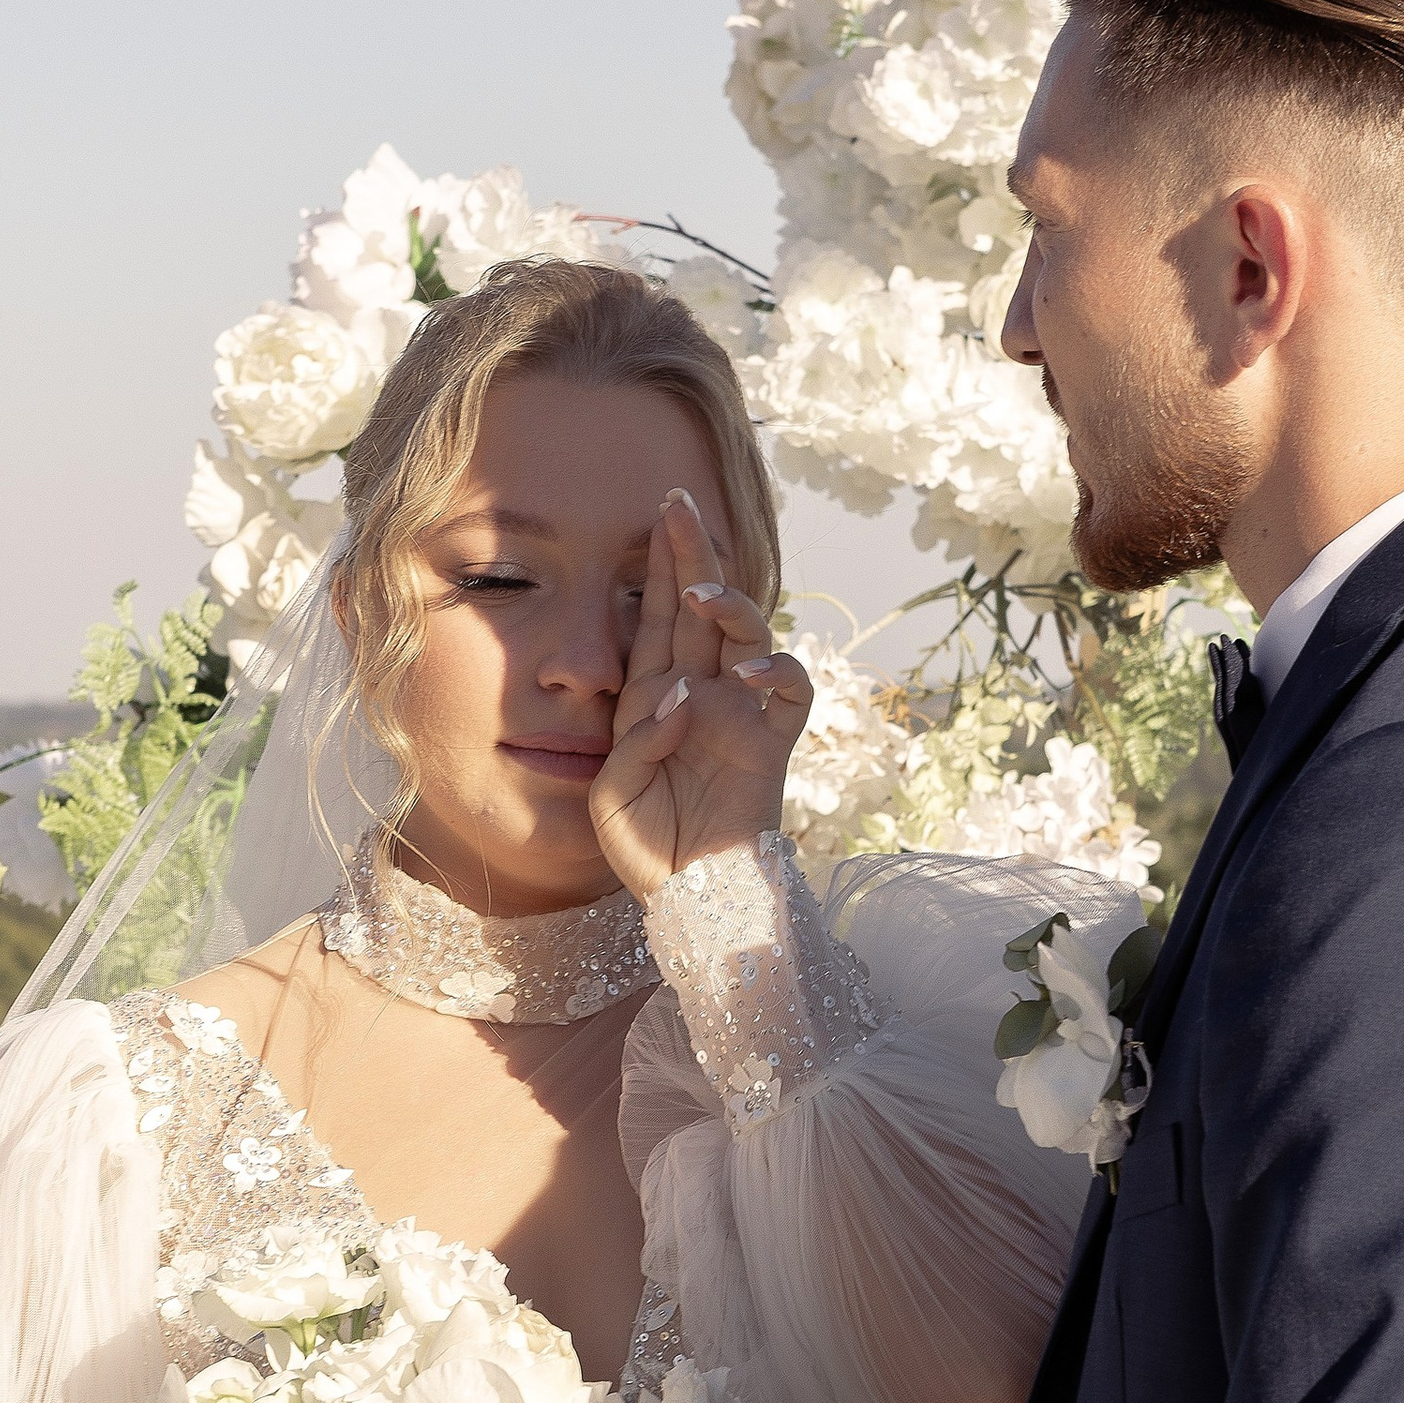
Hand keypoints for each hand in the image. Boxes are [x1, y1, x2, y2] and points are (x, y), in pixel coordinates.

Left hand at [592, 487, 814, 902]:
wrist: (691, 898)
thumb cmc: (648, 848)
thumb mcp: (614, 793)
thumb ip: (638, 741)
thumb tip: (681, 696)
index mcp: (654, 698)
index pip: (657, 617)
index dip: (659, 564)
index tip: (659, 509)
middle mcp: (701, 694)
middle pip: (702, 611)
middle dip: (692, 555)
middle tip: (679, 504)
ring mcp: (740, 715)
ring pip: (748, 638)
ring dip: (729, 608)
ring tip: (703, 595)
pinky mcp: (772, 745)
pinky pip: (789, 695)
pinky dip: (778, 674)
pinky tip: (752, 671)